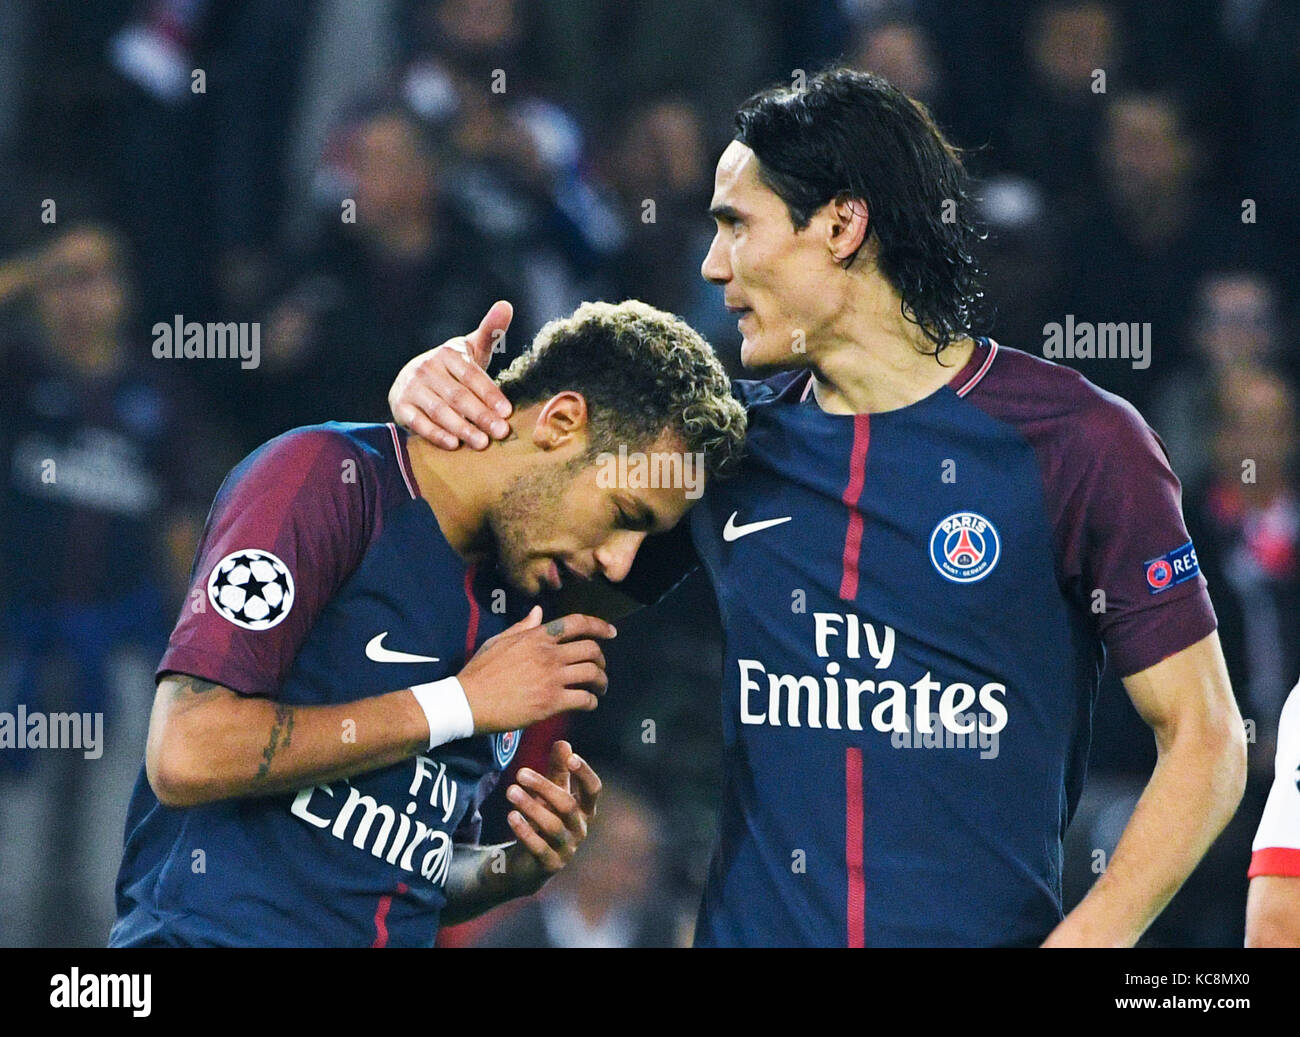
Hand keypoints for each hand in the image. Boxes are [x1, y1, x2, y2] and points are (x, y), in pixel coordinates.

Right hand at [388, 300, 515, 449]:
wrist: (414, 380)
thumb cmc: (454, 368)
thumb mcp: (471, 349)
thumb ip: (491, 331)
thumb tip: (507, 304)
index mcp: (448, 353)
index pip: (472, 375)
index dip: (489, 394)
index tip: (507, 412)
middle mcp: (427, 368)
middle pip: (458, 396)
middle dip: (481, 415)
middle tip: (500, 432)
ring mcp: (411, 387)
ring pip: (440, 410)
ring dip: (461, 428)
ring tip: (482, 443)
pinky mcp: (400, 406)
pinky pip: (418, 423)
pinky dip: (435, 434)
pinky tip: (453, 445)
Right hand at [458, 607, 615, 732]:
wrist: (469, 701)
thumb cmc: (480, 671)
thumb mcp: (499, 641)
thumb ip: (522, 627)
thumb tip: (538, 612)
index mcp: (537, 637)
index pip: (577, 623)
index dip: (599, 626)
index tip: (611, 632)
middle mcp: (549, 654)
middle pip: (591, 650)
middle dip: (602, 659)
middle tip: (601, 668)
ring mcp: (552, 678)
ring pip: (592, 674)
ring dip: (601, 681)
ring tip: (599, 688)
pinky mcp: (551, 702)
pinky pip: (584, 699)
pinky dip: (592, 702)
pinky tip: (588, 704)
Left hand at [505, 740, 600, 883]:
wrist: (530, 863)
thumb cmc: (545, 820)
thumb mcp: (551, 794)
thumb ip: (558, 770)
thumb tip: (563, 743)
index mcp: (585, 809)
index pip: (593, 789)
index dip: (584, 773)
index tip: (571, 757)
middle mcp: (580, 829)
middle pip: (567, 805)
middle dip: (544, 787)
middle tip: (519, 772)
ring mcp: (566, 848)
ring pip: (552, 826)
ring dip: (530, 806)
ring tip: (510, 791)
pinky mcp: (550, 865)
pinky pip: (539, 848)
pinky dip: (525, 831)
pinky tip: (511, 816)